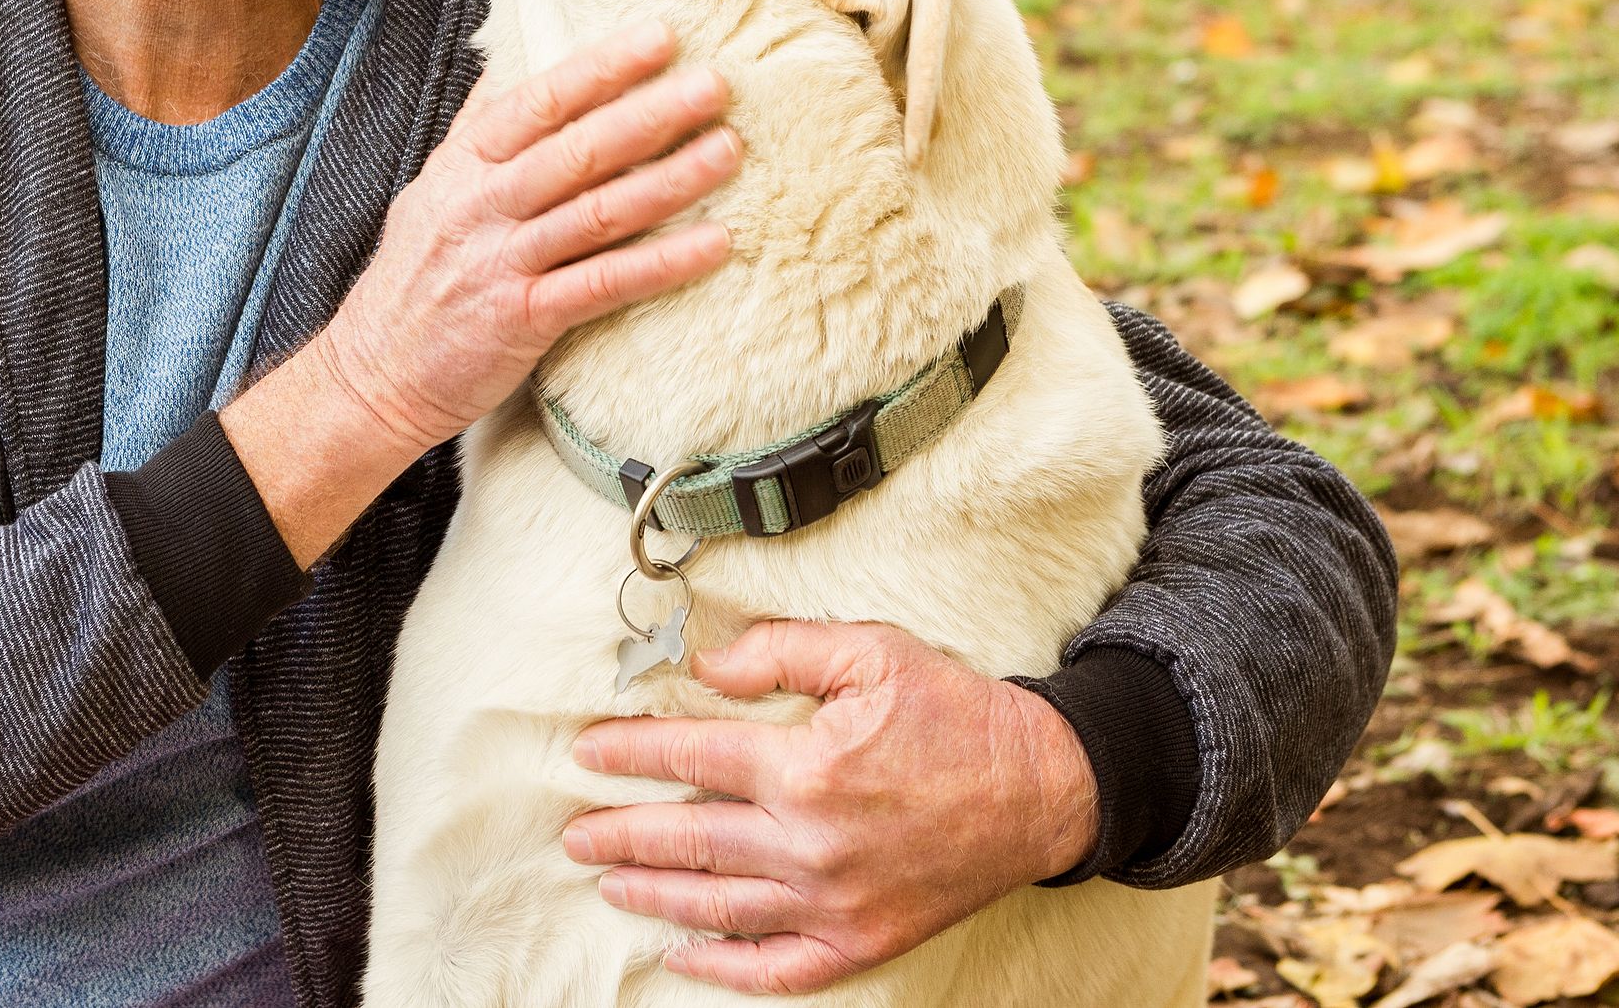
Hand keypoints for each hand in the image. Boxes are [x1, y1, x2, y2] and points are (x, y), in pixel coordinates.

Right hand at [314, 20, 738, 452]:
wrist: (373, 374)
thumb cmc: (414, 278)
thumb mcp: (432, 190)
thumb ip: (477, 130)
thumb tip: (514, 67)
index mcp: (464, 165)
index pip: (540, 102)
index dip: (601, 68)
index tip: (660, 38)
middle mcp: (482, 205)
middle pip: (577, 150)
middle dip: (650, 114)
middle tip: (714, 85)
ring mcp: (502, 263)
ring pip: (597, 212)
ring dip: (670, 180)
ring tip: (727, 150)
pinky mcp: (522, 320)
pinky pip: (602, 285)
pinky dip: (661, 263)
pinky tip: (714, 244)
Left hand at [562, 621, 1098, 994]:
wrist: (1042, 787)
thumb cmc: (956, 714)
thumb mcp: (872, 652)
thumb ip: (781, 651)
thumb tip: (708, 666)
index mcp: (807, 767)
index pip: (692, 758)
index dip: (632, 753)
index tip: (588, 753)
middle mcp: (811, 843)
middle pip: (690, 839)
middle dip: (621, 833)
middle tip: (576, 832)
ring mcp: (835, 901)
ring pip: (719, 905)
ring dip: (654, 892)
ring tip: (609, 879)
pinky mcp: (863, 939)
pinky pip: (778, 967)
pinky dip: (724, 967)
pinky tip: (684, 953)